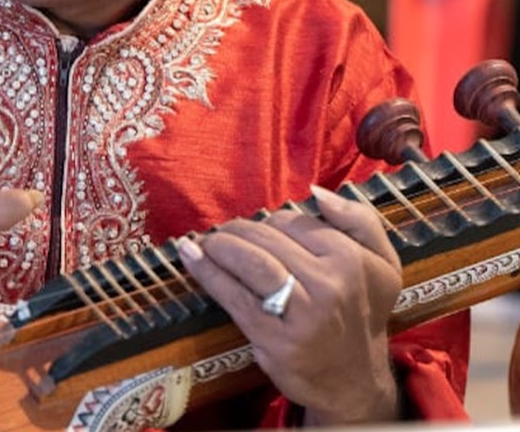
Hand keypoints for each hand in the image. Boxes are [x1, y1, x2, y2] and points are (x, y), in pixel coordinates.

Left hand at [178, 186, 402, 424]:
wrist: (355, 381)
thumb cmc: (361, 311)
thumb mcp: (382, 262)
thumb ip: (358, 218)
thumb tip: (316, 192)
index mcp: (351, 258)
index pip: (292, 221)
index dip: (267, 221)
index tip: (256, 229)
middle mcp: (330, 284)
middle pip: (266, 238)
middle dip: (237, 230)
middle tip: (222, 234)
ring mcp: (302, 313)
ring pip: (250, 261)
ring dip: (219, 244)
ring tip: (205, 242)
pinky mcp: (276, 339)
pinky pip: (234, 295)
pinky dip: (207, 271)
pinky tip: (190, 256)